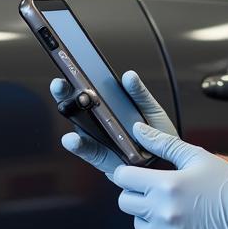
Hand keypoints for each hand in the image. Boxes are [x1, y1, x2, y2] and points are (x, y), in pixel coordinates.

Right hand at [52, 70, 177, 176]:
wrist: (167, 161)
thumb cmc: (156, 134)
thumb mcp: (151, 110)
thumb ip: (139, 94)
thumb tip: (129, 76)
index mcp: (109, 108)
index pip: (87, 91)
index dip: (75, 80)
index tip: (68, 67)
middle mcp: (99, 123)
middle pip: (76, 107)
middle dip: (65, 95)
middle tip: (60, 84)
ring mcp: (98, 140)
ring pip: (78, 128)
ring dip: (70, 118)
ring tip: (66, 108)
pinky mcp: (101, 159)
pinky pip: (88, 151)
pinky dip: (79, 146)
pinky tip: (73, 139)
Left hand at [112, 123, 227, 228]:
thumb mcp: (196, 156)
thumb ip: (163, 143)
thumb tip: (138, 130)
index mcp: (166, 186)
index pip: (123, 179)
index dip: (127, 173)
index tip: (134, 173)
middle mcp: (164, 212)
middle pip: (125, 204)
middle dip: (135, 193)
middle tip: (154, 188)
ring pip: (140, 225)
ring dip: (149, 214)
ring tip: (172, 205)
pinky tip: (188, 220)